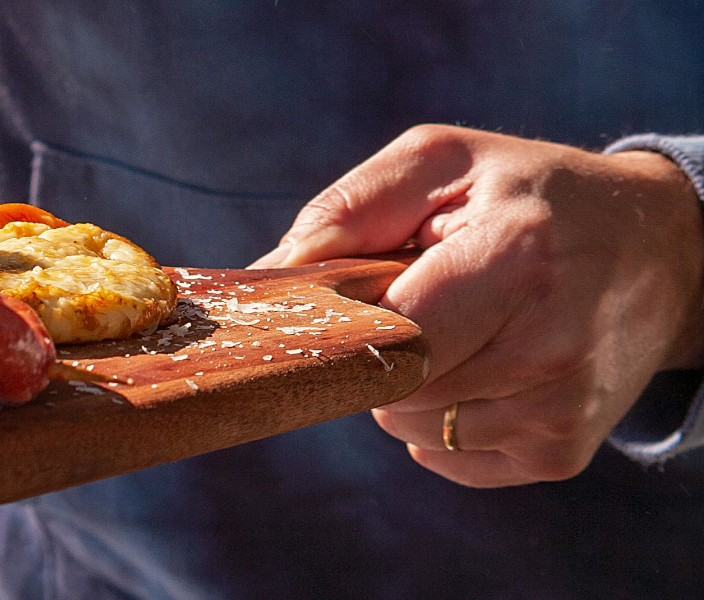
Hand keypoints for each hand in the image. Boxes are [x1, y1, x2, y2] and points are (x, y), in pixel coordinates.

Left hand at [250, 124, 703, 487]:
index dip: (345, 325)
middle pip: (390, 386)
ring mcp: (558, 410)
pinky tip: (478, 366)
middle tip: (408, 301)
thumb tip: (269, 276)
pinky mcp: (559, 453)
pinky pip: (443, 454)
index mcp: (518, 259)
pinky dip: (436, 416)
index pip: (390, 332)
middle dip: (373, 349)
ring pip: (408, 426)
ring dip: (404, 383)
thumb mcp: (445, 161)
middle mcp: (547, 347)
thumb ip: (349, 209)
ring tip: (458, 327)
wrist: (662, 250)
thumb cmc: (533, 195)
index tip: (332, 307)